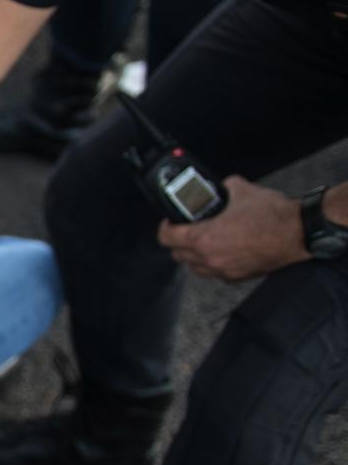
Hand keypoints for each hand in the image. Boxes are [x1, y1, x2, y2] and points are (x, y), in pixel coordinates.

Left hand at [157, 176, 304, 282]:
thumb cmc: (273, 215)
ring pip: (194, 267)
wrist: (299, 232)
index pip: (166, 237)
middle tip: (186, 229)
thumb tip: (216, 187)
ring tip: (202, 240)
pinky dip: (212, 262)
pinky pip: (214, 272)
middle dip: (177, 241)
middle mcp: (209, 258)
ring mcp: (223, 270)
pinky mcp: (237, 277)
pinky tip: (221, 249)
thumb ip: (220, 188)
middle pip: (176, 254)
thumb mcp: (239, 189)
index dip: (166, 226)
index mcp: (203, 238)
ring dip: (193, 254)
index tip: (171, 221)